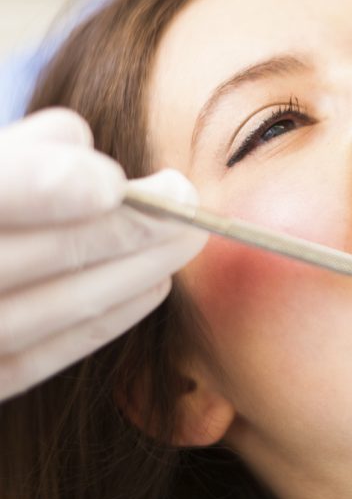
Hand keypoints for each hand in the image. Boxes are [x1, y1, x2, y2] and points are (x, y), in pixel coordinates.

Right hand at [0, 108, 206, 400]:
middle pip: (16, 257)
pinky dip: (95, 325)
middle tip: (186, 198)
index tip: (113, 181)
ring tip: (183, 239)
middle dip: (115, 228)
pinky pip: (26, 361)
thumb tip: (79, 137)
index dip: (42, 187)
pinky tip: (151, 289)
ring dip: (123, 276)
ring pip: (33, 314)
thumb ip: (8, 158)